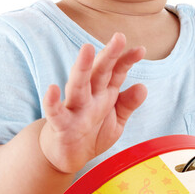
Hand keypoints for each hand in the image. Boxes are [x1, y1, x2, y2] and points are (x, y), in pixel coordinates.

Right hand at [39, 33, 146, 173]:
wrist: (67, 156)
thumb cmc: (92, 132)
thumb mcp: (116, 121)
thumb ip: (127, 104)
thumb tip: (143, 87)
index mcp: (104, 93)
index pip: (116, 72)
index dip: (127, 60)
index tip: (141, 50)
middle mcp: (89, 96)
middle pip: (99, 72)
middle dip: (109, 55)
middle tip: (119, 37)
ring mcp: (74, 108)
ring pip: (78, 85)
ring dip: (82, 67)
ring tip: (87, 49)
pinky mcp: (60, 124)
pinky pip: (55, 112)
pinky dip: (52, 102)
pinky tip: (51, 89)